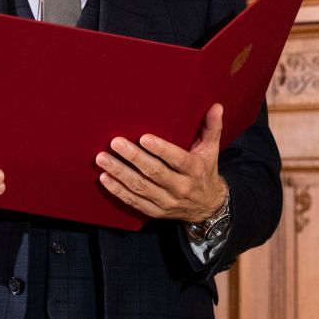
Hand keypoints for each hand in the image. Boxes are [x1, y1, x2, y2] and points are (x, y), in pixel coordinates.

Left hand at [95, 103, 228, 222]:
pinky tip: (105, 178)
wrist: (208, 207)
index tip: (143, 137)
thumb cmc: (205, 171)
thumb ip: (212, 127)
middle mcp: (181, 187)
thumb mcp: (212, 150)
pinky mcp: (156, 212)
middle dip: (133, 157)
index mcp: (195, 169)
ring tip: (103, 159)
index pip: (178, 159)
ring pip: (141, 187)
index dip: (161, 149)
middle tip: (115, 143)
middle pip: (155, 173)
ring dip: (120, 173)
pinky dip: (118, 191)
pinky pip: (134, 202)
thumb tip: (216, 106)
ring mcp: (167, 202)